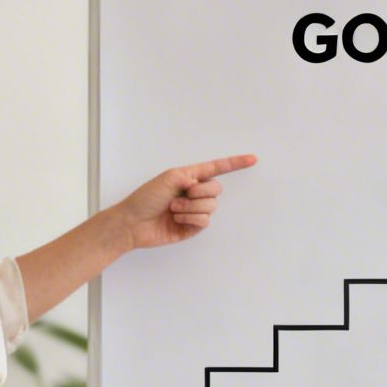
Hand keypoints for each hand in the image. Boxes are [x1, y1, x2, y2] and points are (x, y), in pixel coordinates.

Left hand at [110, 154, 257, 252]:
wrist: (133, 223)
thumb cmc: (146, 198)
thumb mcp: (169, 177)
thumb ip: (192, 176)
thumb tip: (203, 186)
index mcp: (190, 177)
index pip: (217, 168)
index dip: (235, 164)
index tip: (252, 159)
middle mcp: (194, 193)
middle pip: (217, 189)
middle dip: (199, 193)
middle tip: (182, 195)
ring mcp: (195, 211)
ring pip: (211, 206)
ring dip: (191, 208)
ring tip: (173, 209)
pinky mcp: (193, 227)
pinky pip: (205, 221)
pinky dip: (190, 219)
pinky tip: (176, 220)